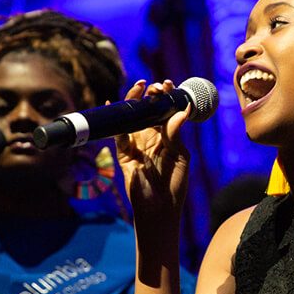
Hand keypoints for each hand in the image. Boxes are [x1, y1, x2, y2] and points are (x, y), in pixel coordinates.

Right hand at [115, 80, 191, 220]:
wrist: (159, 209)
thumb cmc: (174, 184)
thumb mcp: (179, 156)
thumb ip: (175, 133)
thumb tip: (181, 109)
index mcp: (168, 136)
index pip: (166, 110)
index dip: (166, 96)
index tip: (168, 84)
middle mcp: (152, 137)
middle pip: (148, 110)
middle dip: (150, 95)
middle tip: (153, 87)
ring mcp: (137, 144)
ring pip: (132, 117)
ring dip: (134, 101)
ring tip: (139, 88)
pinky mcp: (123, 153)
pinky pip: (117, 134)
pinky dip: (114, 120)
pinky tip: (111, 104)